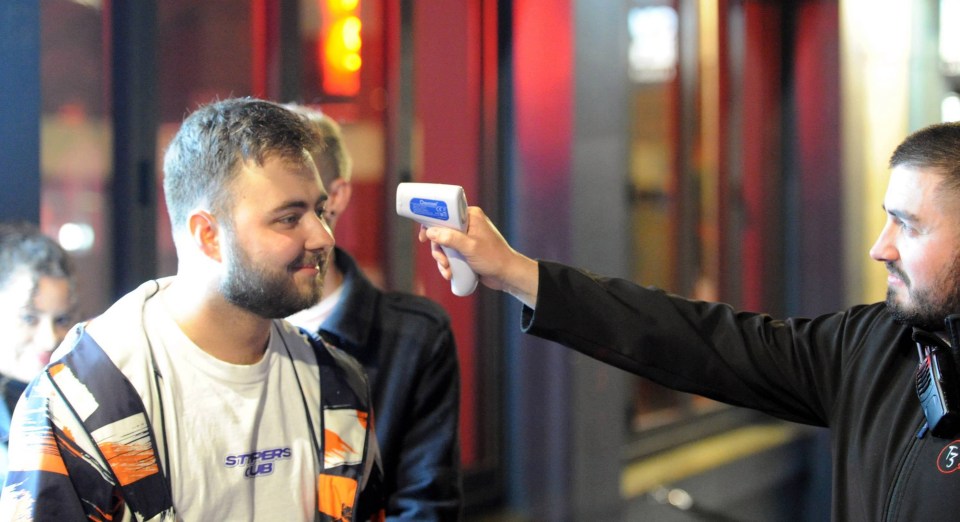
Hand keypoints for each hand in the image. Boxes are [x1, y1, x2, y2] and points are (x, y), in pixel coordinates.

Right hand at [419, 207, 538, 306]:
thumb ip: (450, 238)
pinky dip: (447, 264)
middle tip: (441, 260)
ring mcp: (466, 238)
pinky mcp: (466, 250)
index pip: (445, 213)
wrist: (506, 274)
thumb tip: (430, 232)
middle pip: (441, 232)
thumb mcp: (470, 247)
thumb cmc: (494, 258)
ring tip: (447, 271)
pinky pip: (450, 254)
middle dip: (438, 249)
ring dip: (442, 259)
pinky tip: (450, 274)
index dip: (431, 223)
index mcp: (470, 216)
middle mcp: (468, 224)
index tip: (423, 236)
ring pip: (444, 245)